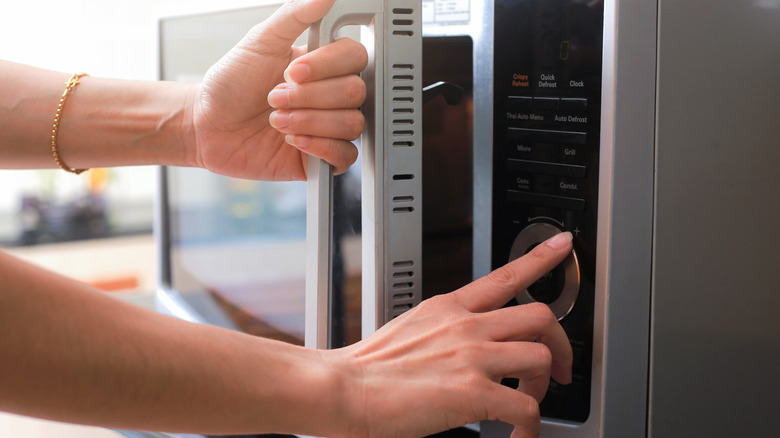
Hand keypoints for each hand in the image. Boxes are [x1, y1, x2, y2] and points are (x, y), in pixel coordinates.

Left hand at [190, 0, 366, 179]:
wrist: (208, 126)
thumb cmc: (230, 85)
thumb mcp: (259, 42)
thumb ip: (294, 16)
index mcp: (323, 65)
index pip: (355, 58)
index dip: (327, 66)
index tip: (292, 71)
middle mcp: (330, 95)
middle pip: (355, 92)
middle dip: (309, 97)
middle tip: (275, 97)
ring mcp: (328, 127)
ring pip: (351, 124)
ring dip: (309, 122)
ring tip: (278, 121)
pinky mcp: (322, 159)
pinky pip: (345, 156)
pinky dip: (318, 147)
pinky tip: (293, 141)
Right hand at [326, 232, 574, 437]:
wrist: (344, 388)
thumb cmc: (369, 367)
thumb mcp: (411, 327)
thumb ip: (444, 328)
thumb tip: (462, 344)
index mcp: (450, 307)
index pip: (506, 275)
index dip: (541, 258)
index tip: (561, 245)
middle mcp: (467, 326)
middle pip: (541, 316)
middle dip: (560, 344)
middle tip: (560, 369)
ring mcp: (472, 357)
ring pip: (542, 358)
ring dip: (544, 386)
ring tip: (528, 403)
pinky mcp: (473, 393)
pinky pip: (526, 409)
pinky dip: (530, 427)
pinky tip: (517, 435)